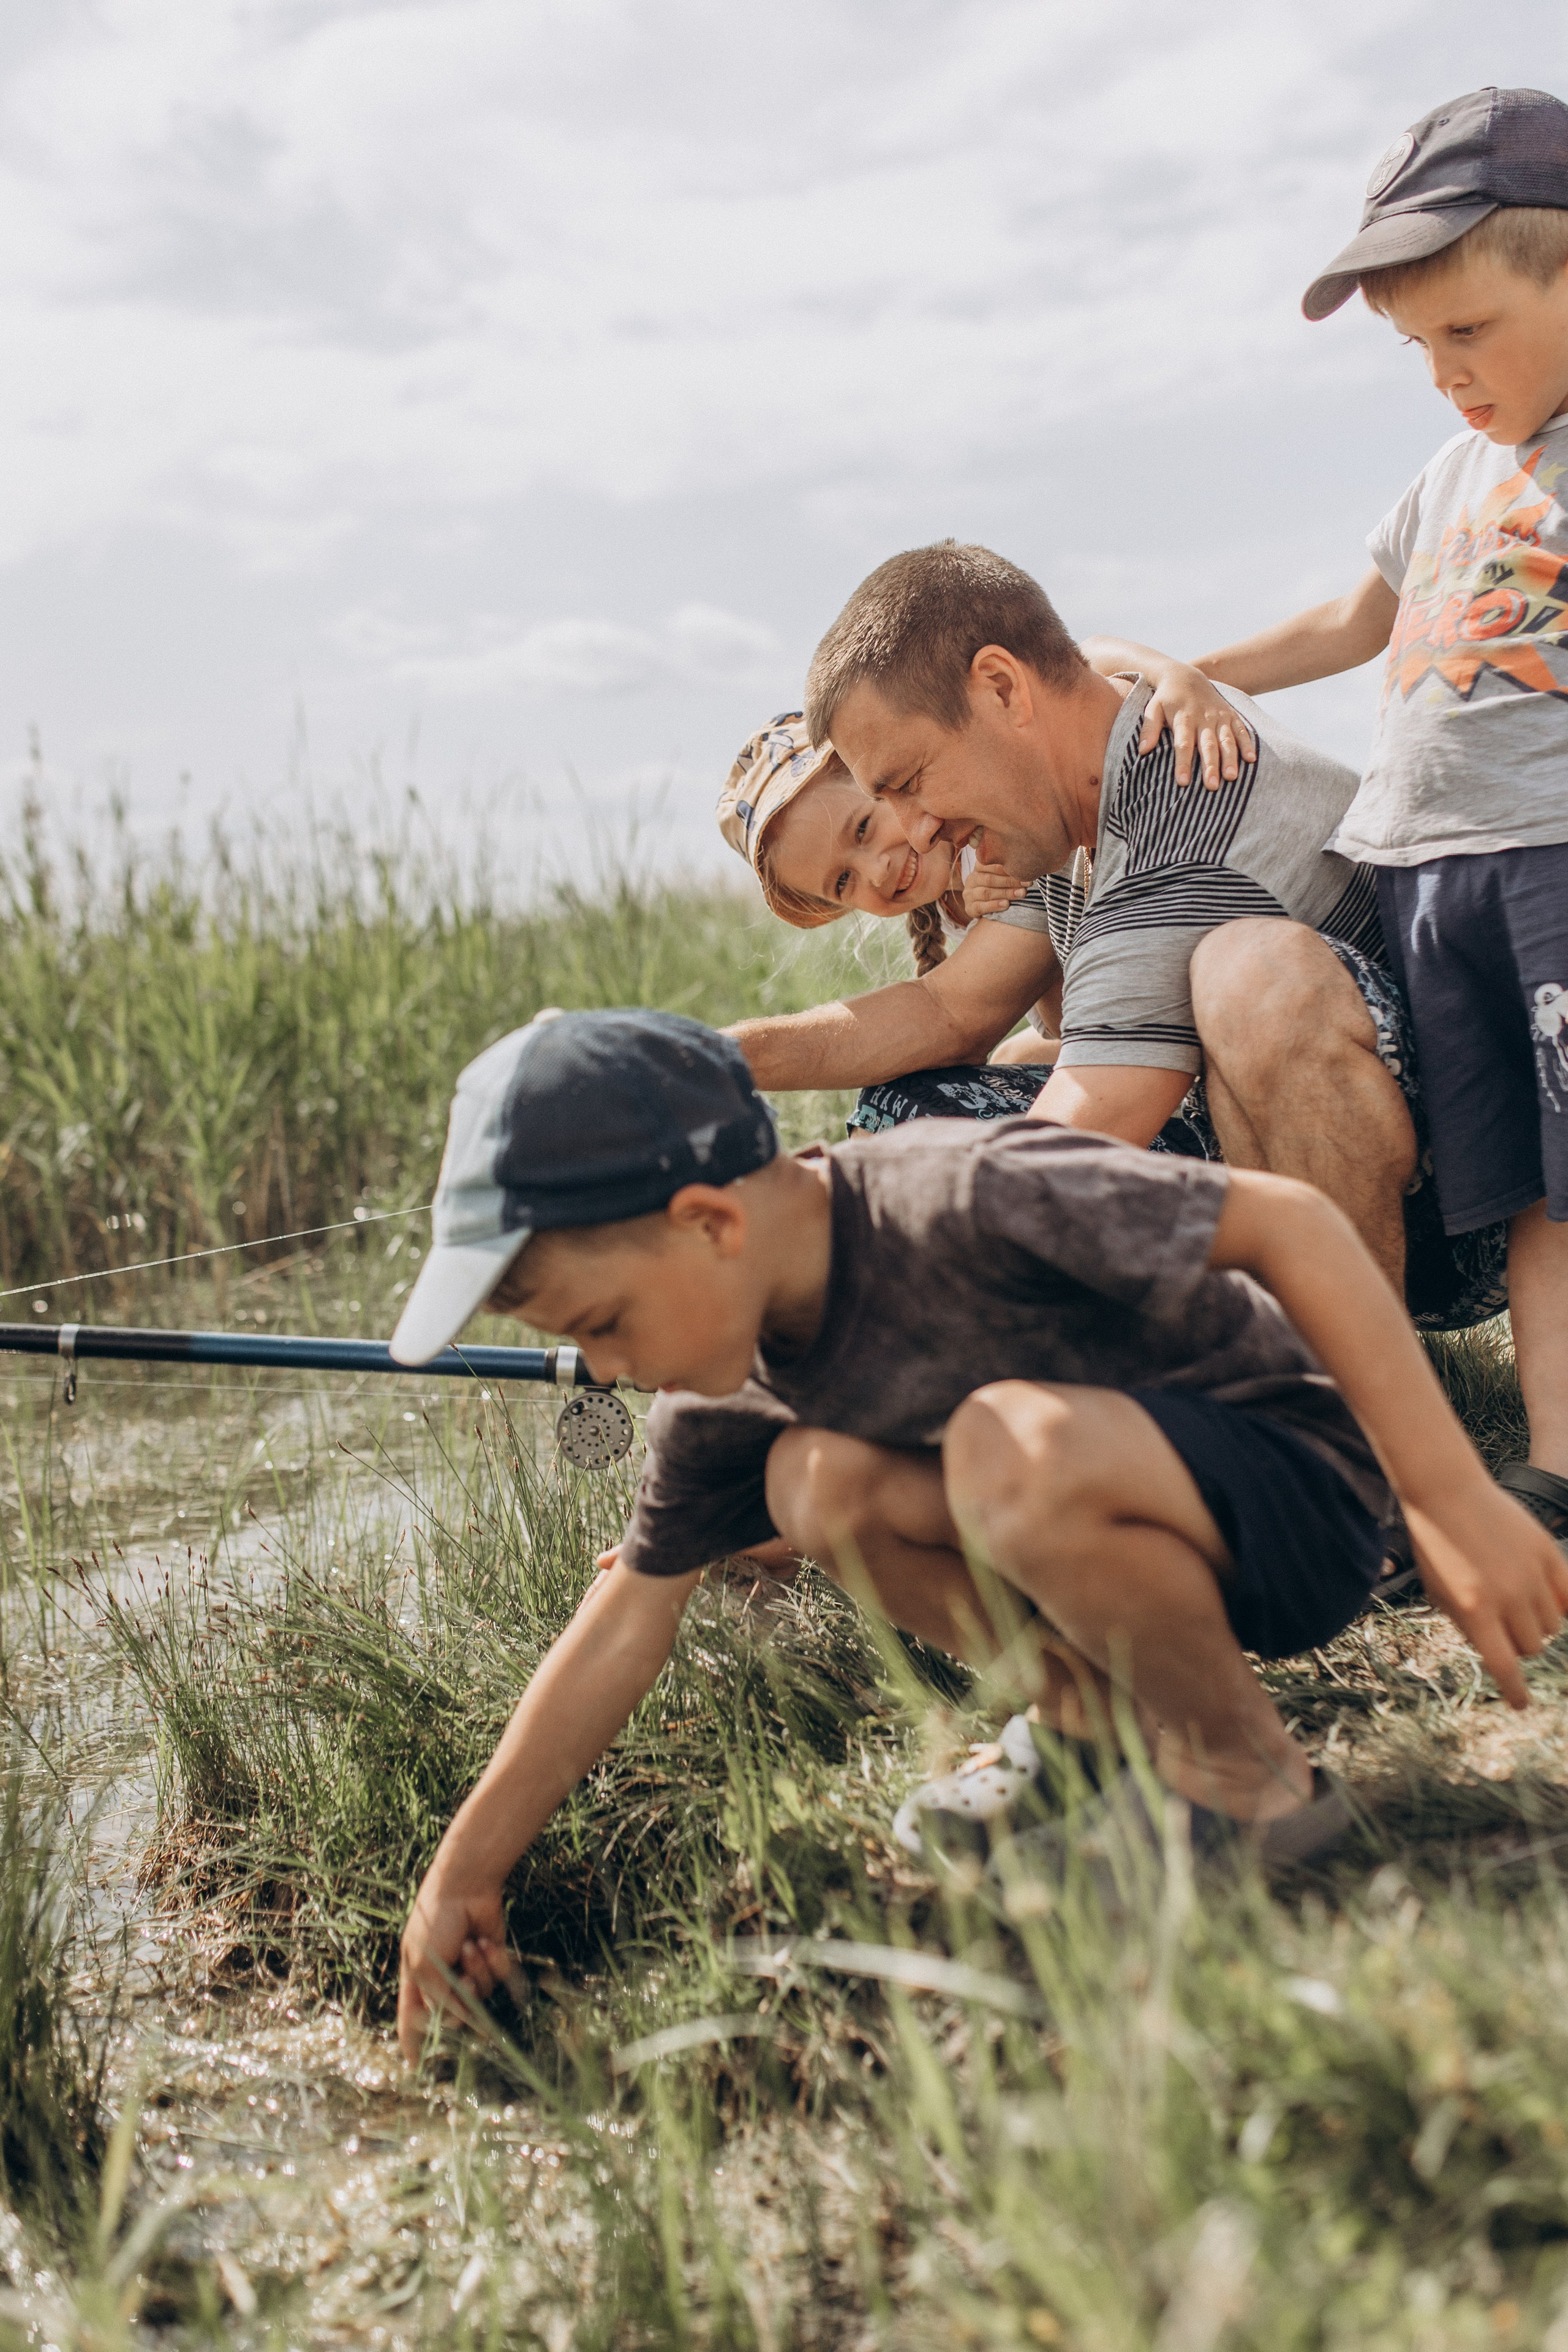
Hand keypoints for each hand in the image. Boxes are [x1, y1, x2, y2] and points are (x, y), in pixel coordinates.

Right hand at [397, 1873, 509, 2061]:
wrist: (466, 1888)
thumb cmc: (436, 1922)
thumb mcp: (425, 1966)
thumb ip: (440, 2001)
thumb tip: (461, 2024)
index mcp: (416, 1978)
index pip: (411, 2019)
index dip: (412, 2042)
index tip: (414, 2067)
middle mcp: (441, 1978)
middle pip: (453, 2013)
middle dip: (459, 1997)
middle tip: (461, 1975)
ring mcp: (467, 1969)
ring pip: (479, 1996)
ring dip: (477, 1971)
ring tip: (470, 1945)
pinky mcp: (490, 1959)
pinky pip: (497, 1979)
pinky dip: (492, 1961)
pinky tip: (484, 1941)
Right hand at [962, 861, 1026, 919]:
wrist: (984, 907)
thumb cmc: (998, 887)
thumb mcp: (1000, 876)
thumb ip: (1009, 869)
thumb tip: (1027, 866)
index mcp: (979, 867)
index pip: (989, 864)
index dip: (1006, 867)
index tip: (1024, 870)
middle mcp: (972, 879)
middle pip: (990, 879)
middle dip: (1010, 881)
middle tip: (1027, 883)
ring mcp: (969, 894)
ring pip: (986, 892)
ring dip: (1006, 893)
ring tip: (1021, 894)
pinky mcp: (969, 908)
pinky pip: (981, 907)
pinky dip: (994, 905)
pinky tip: (1006, 905)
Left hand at [1138, 663, 1255, 789]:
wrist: (1186, 677)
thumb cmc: (1166, 699)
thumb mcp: (1153, 708)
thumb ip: (1149, 728)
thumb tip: (1142, 750)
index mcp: (1184, 718)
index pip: (1183, 744)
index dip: (1183, 763)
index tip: (1183, 782)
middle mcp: (1204, 718)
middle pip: (1207, 745)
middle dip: (1210, 766)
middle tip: (1212, 786)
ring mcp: (1219, 717)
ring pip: (1226, 739)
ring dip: (1230, 758)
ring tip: (1231, 777)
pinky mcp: (1230, 715)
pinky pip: (1241, 730)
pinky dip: (1247, 744)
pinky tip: (1251, 759)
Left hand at [1404, 1478, 1567, 1708]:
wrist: (1447, 1493)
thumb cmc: (1436, 1546)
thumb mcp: (1439, 1593)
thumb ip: (1468, 1626)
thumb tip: (1500, 1654)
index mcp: (1474, 1610)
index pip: (1504, 1666)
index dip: (1515, 1691)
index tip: (1521, 1704)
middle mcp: (1506, 1596)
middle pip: (1531, 1646)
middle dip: (1519, 1644)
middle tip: (1505, 1627)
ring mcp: (1530, 1573)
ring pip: (1552, 1624)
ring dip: (1537, 1623)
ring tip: (1518, 1603)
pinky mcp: (1547, 1552)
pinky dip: (1562, 1603)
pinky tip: (1552, 1602)